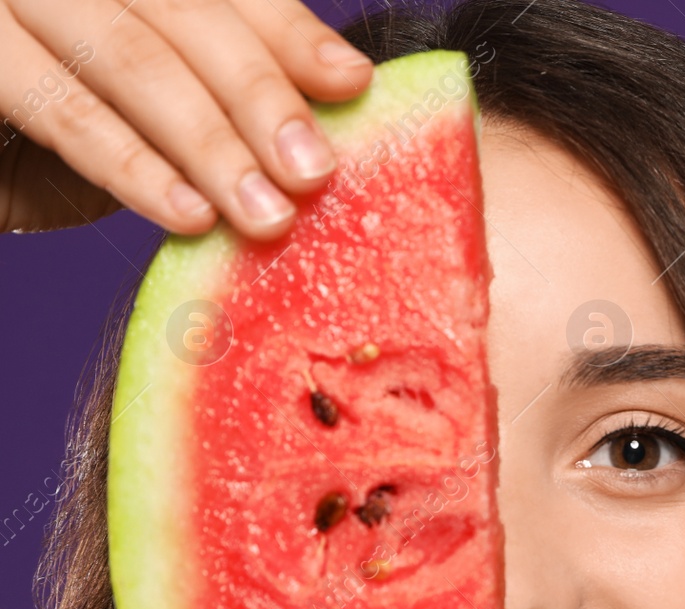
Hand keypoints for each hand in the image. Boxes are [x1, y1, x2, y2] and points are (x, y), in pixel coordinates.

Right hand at [0, 0, 371, 236]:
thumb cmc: (56, 131)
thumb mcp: (154, 108)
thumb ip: (226, 90)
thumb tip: (344, 93)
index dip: (287, 31)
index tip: (352, 83)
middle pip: (185, 13)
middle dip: (260, 97)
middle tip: (314, 171)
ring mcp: (12, 5)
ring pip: (130, 59)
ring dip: (210, 144)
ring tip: (266, 213)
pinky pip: (62, 109)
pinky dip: (132, 166)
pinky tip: (191, 214)